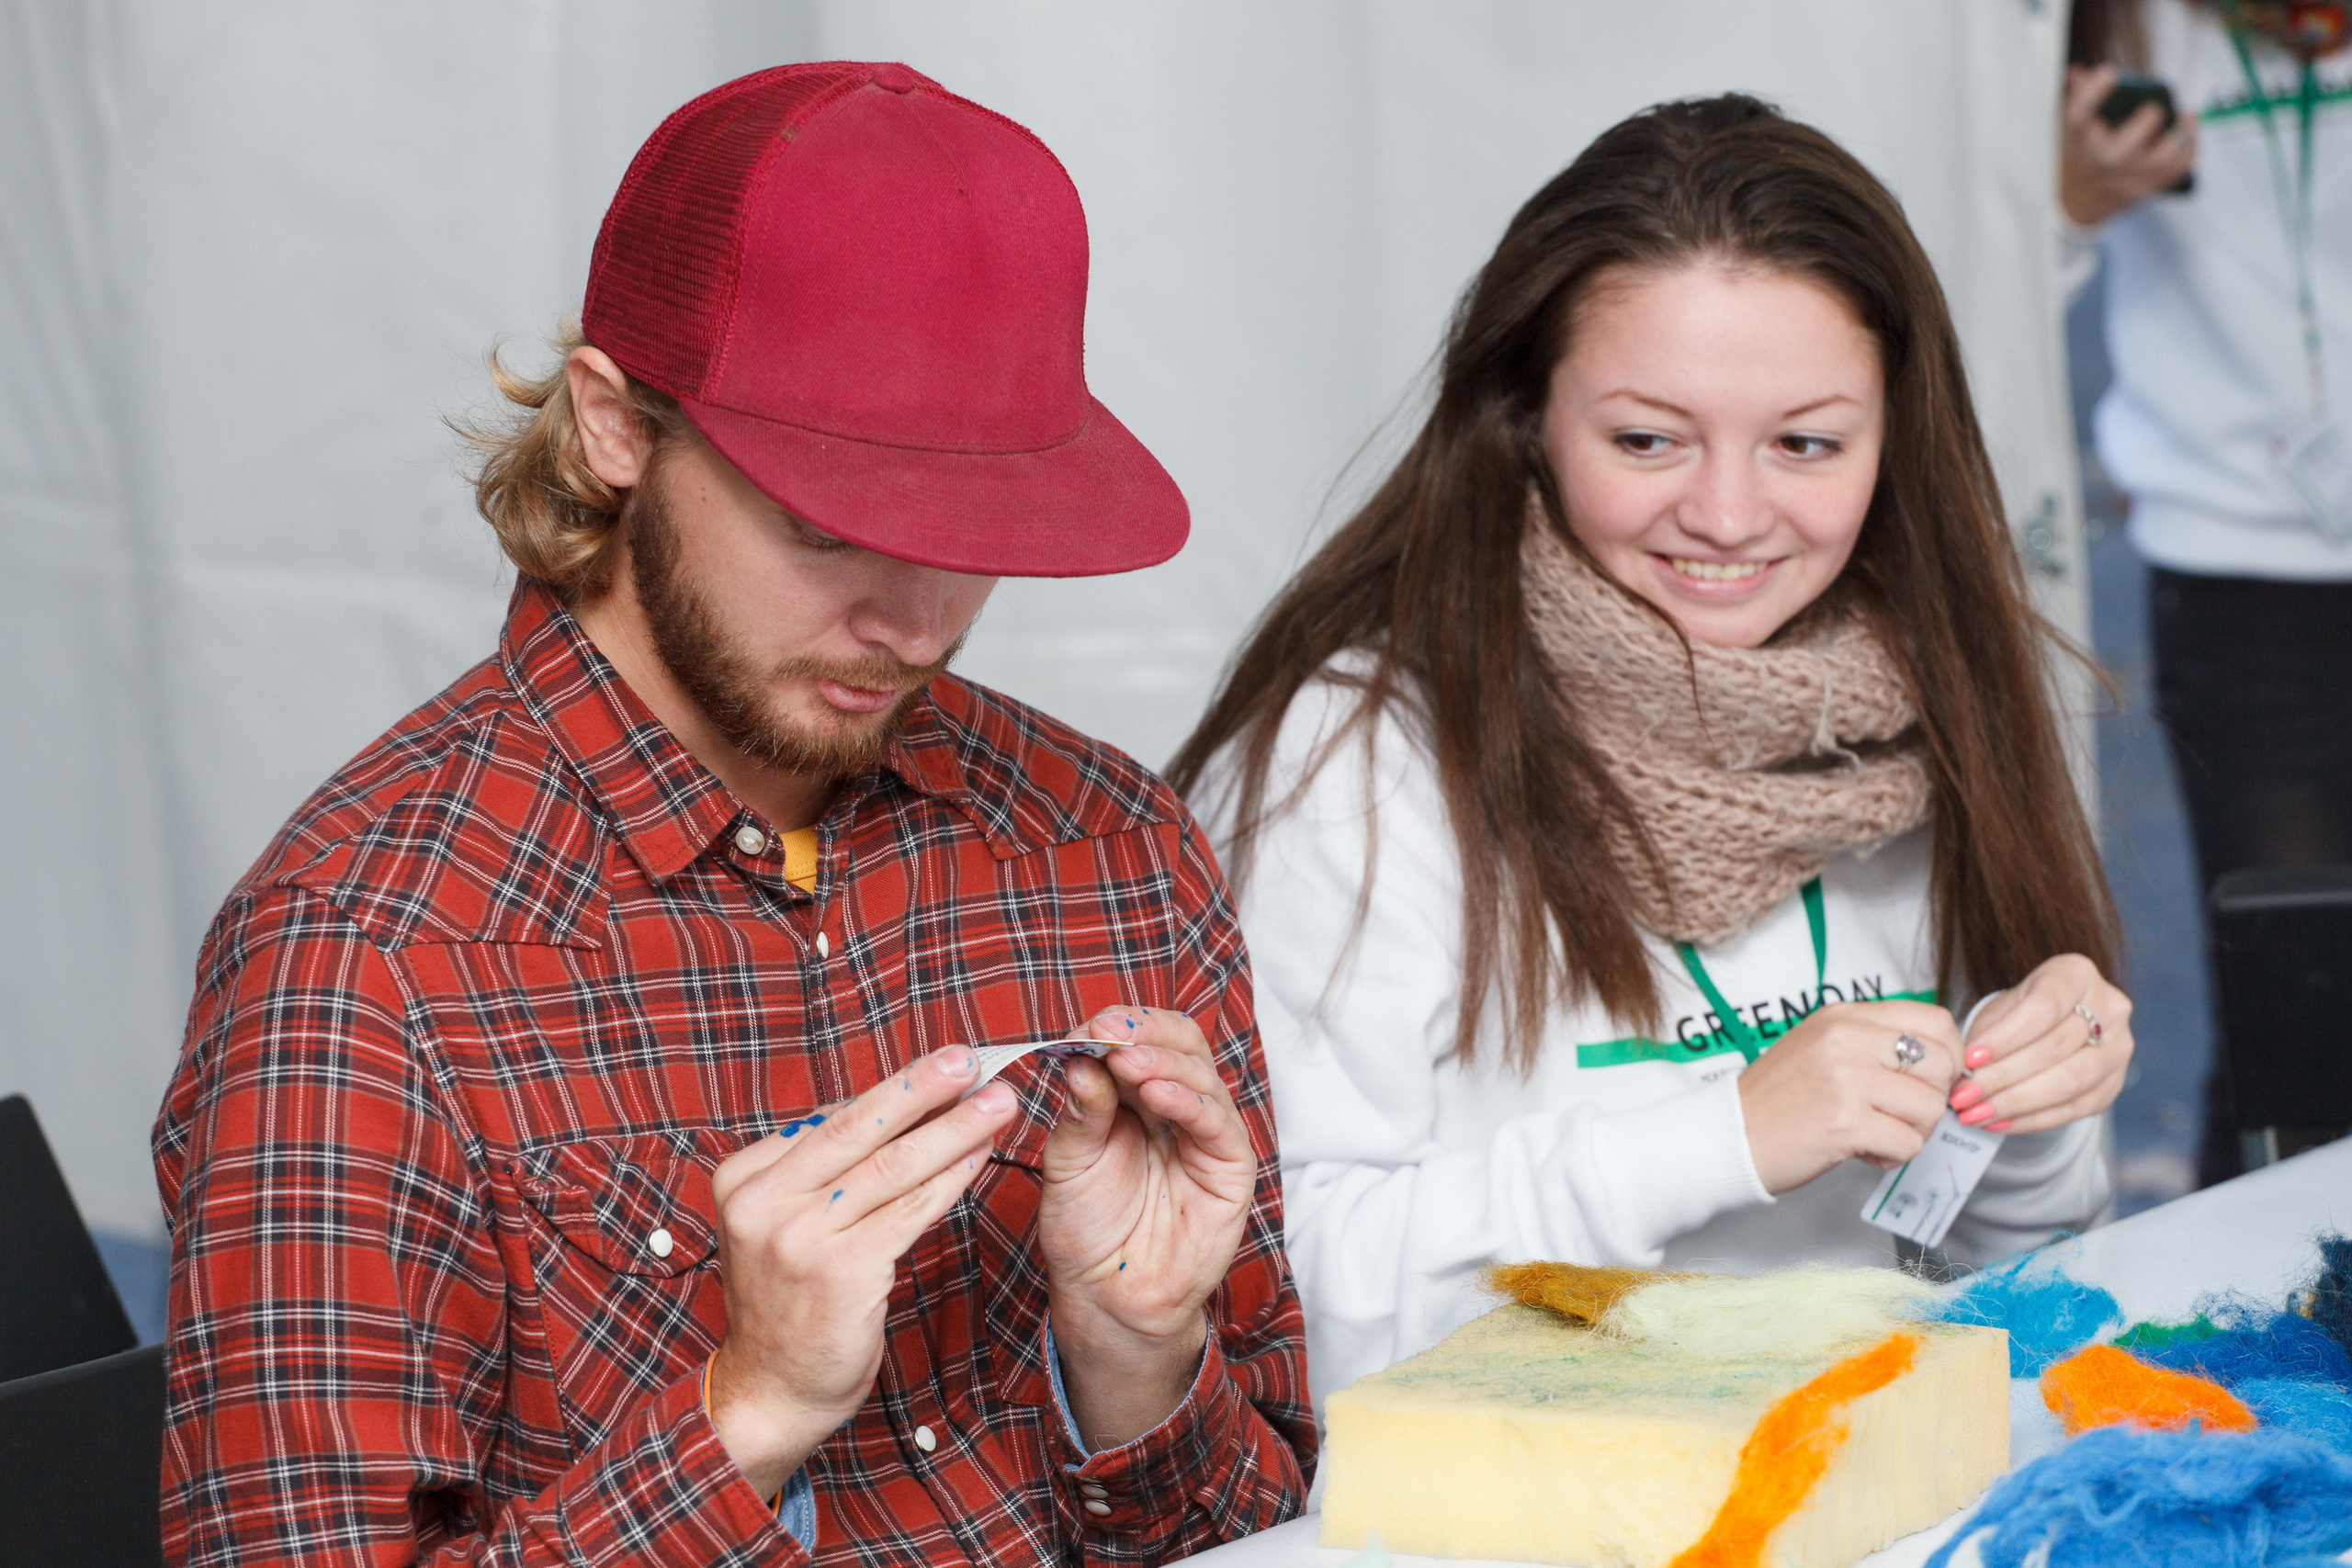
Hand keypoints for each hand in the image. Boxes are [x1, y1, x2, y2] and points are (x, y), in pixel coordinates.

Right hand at [704, 1048, 1018, 1496]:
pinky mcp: (840, 1272)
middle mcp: (762, 1201)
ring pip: (894, 1167)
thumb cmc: (790, 1301)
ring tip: (998, 1103)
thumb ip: (824, 1171)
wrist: (771, 1390)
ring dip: (955, 1129)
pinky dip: (952, 1179)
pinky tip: (981, 1158)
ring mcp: (798, 1237)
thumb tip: (898, 1105)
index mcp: (744, 1177)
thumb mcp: (783, 1223)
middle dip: (924, 1087)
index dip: (896, 1088)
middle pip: (859, 1128)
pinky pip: (911, 1212)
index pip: (832, 1120)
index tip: (944, 1065)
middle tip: (972, 1059)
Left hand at [1039, 1006, 1256, 1449]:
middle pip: (1179, 1043)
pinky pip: (1215, 1121)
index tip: (1081, 1030)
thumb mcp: (1069, 1158)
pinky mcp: (1230, 1167)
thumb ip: (1081, 1108)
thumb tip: (1081, 1054)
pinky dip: (1187, 1100)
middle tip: (1105, 1034)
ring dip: (1160, 1061)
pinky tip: (1156, 1093)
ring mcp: (1207, 1134)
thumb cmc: (1088, 1227)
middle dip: (1141, 1033)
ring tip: (1125, 1061)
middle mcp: (1177, 1106)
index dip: (1117, 1027)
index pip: (1143, 1039)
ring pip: (1199, 1074)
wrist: (1107, 1296)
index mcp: (1138, 1096)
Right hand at [1736, 1001, 1963, 1193]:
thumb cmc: (1779, 1097)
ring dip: (1912, 1132)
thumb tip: (1941, 1059)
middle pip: (1942, 1065)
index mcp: (1844, 1016)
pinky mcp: (1844, 1123)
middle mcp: (1846, 1039)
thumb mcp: (1822, 1046)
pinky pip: (1908, 1143)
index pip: (1934, 1021)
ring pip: (1930, 1108)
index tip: (1931, 1081)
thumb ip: (1874, 1042)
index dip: (1950, 1056)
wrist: (1730, 1134)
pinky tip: (1863, 1151)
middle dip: (1933, 1099)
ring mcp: (1846, 1079)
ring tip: (1877, 1134)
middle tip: (1902, 1115)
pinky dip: (1892, 1156)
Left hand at [1946, 954, 2133, 1134]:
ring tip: (1976, 1113)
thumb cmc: (2020, 1013)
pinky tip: (1998, 1122)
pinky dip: (2032, 1119)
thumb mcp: (2001, 1008)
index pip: (2044, 1006)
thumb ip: (1987, 1034)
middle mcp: (2110, 1007)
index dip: (2006, 1036)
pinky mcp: (2114, 1083)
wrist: (2050, 1027)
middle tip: (1963, 1095)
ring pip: (2069, 1082)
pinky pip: (2074, 1108)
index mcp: (2077, 974)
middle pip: (2055, 1048)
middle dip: (2002, 1076)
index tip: (1969, 1058)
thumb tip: (1965, 1073)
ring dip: (2015, 1103)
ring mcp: (2119, 1047)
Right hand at [2061, 64, 2198, 226]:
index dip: (2092, 94)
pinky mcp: (2147, 187)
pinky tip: (2190, 134)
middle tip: (2154, 109)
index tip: (2108, 73)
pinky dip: (2189, 151)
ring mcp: (2125, 178)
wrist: (2084, 195)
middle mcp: (2102, 161)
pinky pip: (2175, 171)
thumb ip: (2082, 95)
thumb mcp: (2077, 125)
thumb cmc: (2086, 150)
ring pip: (2156, 163)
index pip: (2079, 117)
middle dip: (2140, 128)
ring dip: (2178, 138)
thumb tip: (2079, 72)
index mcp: (2081, 139)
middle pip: (2117, 154)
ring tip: (2188, 116)